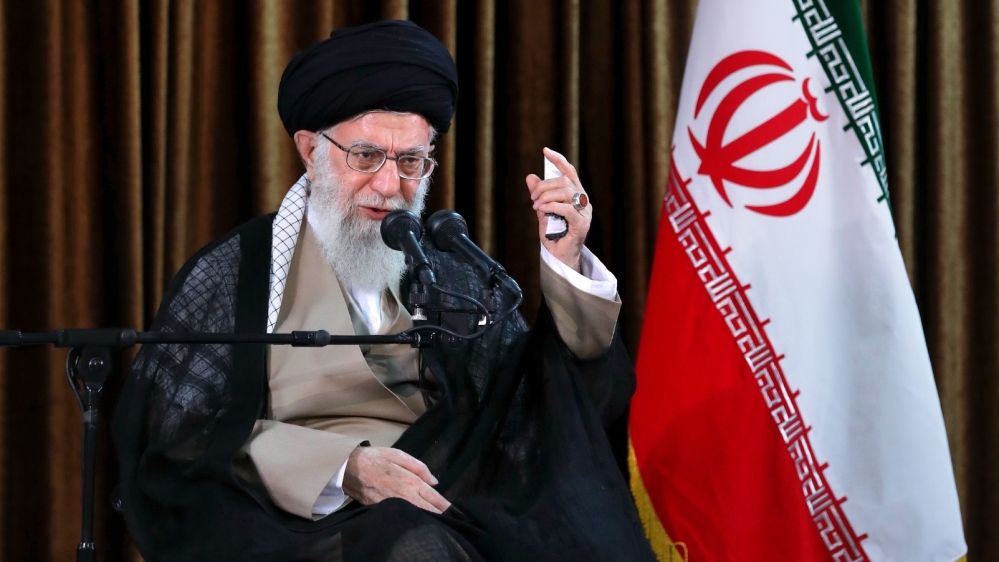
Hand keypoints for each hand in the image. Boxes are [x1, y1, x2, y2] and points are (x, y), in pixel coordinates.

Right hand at [342, 446, 450, 513]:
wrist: (348, 468)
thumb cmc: (375, 459)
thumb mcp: (398, 455)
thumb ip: (419, 467)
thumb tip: (435, 481)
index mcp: (410, 481)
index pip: (433, 498)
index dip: (445, 506)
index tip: (454, 511)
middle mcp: (403, 496)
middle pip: (427, 511)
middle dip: (439, 515)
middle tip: (451, 519)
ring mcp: (392, 505)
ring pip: (414, 516)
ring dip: (427, 519)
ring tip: (438, 522)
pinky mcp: (381, 511)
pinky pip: (400, 517)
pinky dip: (410, 519)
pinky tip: (416, 521)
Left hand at [526, 147, 591, 272]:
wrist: (559, 258)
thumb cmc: (554, 235)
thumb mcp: (542, 211)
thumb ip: (539, 195)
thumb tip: (530, 176)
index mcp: (576, 195)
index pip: (569, 172)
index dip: (558, 160)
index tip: (546, 151)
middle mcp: (583, 201)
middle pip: (564, 181)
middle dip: (544, 186)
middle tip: (532, 198)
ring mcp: (585, 213)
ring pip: (566, 192)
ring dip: (546, 197)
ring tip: (536, 206)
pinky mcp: (582, 225)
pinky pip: (567, 209)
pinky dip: (552, 206)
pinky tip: (542, 210)